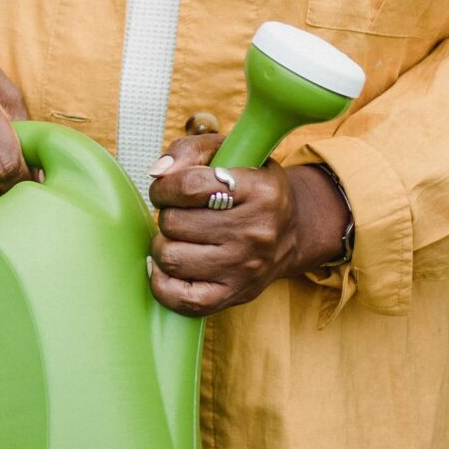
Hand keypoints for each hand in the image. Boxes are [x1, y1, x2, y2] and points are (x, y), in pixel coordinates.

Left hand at [144, 136, 346, 315]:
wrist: (291, 231)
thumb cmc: (249, 186)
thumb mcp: (229, 153)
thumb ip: (189, 150)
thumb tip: (157, 173)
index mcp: (259, 191)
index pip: (187, 186)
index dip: (164, 187)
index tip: (166, 190)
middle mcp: (255, 232)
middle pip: (174, 223)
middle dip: (167, 215)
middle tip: (180, 214)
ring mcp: (245, 268)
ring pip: (171, 258)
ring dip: (164, 244)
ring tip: (179, 237)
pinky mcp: (235, 295)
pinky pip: (181, 299)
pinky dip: (163, 282)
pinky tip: (170, 266)